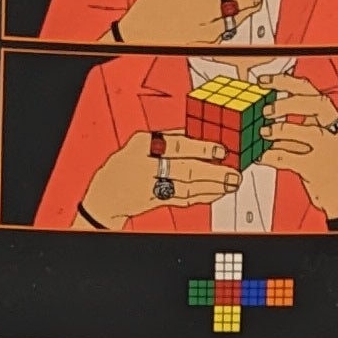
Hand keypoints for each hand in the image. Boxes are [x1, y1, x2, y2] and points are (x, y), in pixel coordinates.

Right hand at [75, 126, 236, 228]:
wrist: (104, 194)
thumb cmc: (128, 163)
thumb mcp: (143, 143)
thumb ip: (171, 139)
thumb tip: (204, 136)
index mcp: (143, 144)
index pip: (176, 144)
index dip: (201, 148)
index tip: (221, 150)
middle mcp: (144, 165)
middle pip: (184, 169)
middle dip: (212, 173)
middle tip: (233, 174)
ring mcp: (147, 185)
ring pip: (185, 187)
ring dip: (211, 187)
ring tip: (230, 184)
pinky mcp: (153, 201)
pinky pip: (182, 199)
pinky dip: (201, 196)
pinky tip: (215, 193)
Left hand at [264, 76, 337, 220]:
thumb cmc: (332, 174)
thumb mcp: (318, 147)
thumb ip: (297, 133)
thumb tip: (266, 121)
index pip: (313, 93)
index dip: (287, 83)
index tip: (265, 82)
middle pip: (316, 103)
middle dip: (287, 101)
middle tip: (266, 109)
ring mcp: (331, 150)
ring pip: (308, 130)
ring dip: (281, 129)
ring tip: (263, 133)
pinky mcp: (319, 169)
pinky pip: (292, 157)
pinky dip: (273, 156)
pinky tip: (261, 156)